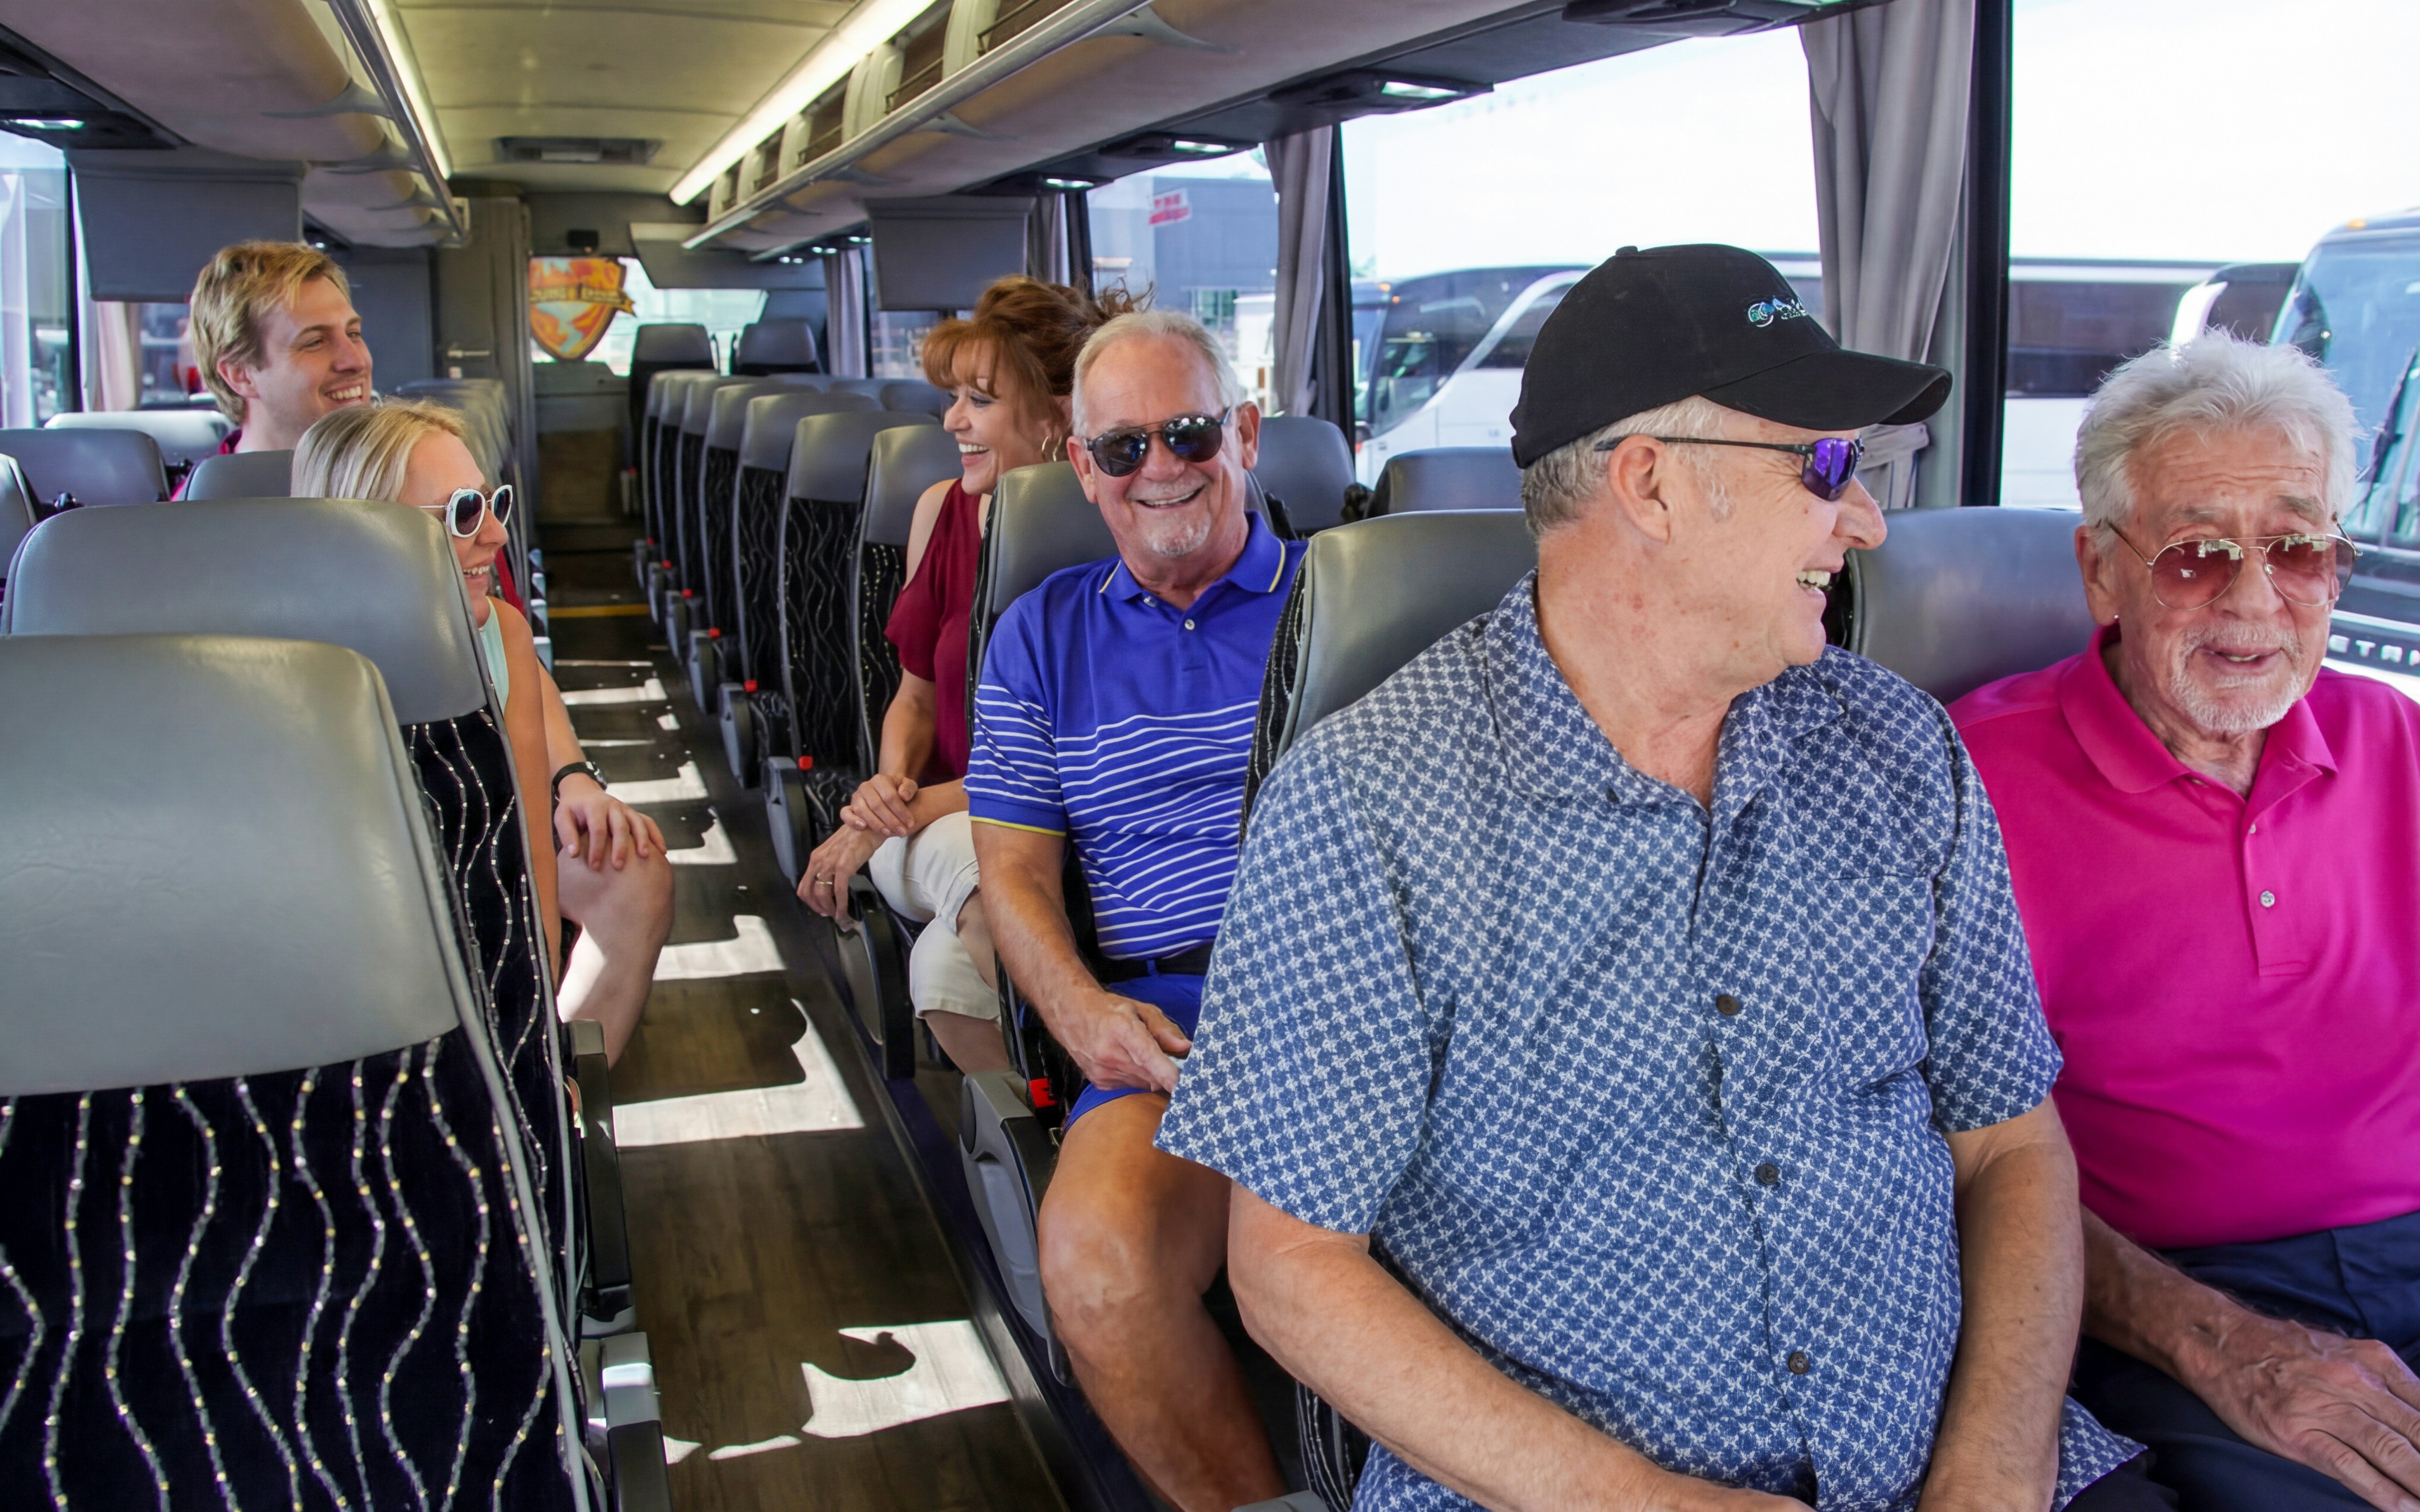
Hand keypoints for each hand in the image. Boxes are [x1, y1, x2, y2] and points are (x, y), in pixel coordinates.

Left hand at [553, 784, 661, 870]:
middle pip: (620, 826)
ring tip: (644, 857)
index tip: (595, 866)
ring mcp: (625, 808)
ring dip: (643, 839)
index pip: (598, 828)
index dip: (597, 848)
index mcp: (594, 806)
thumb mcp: (561, 817)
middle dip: (621, 847)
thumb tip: (574, 854)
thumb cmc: (571, 808)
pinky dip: (656, 835)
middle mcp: (612, 805)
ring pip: (638, 822)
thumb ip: (566, 834)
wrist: (583, 790)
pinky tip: (661, 851)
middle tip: (618, 866)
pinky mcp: (632, 813)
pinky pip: (648, 822)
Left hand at [796, 823, 885, 923]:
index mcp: (815, 858)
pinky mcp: (843, 866)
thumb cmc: (856, 840)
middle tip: (829, 914)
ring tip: (837, 915)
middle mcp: (818, 861)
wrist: (869, 827)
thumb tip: (833, 886)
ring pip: (822, 894)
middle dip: (818, 908)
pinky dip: (840, 905)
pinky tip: (844, 912)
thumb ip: (830, 867)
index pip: (803, 886)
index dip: (810, 902)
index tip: (821, 908)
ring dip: (829, 909)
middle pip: (809, 893)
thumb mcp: (836, 853)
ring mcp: (829, 863)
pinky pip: (839, 891)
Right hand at [847, 773, 918, 837]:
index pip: (890, 796)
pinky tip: (863, 827)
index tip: (910, 823)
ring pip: (862, 810)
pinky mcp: (849, 807)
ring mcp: (856, 796)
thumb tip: (903, 795)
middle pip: (877, 805)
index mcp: (880, 779)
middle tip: (902, 832)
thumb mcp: (909, 787)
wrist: (887, 795)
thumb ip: (909, 788)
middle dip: (891, 821)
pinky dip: (852, 820)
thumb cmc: (900, 792)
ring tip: (888, 833)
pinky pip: (845, 813)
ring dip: (876, 824)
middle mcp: (866, 786)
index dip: (901, 811)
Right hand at [1051, 989, 1191, 1093]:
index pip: (1148, 1057)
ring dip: (1150, 1074)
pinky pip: (1130, 1086)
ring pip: (1143, 1083)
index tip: (1182, 1085)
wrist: (1071, 1015)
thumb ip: (1165, 1029)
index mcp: (1123, 1030)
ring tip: (1141, 1054)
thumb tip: (1185, 1048)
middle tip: (1169, 1058)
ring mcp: (1103, 1071)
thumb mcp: (1141, 1010)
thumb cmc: (1109, 1010)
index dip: (1167, 1073)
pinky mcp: (1100, 1082)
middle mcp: (1110, 1053)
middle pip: (1151, 1074)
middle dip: (1166, 1071)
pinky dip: (1136, 1078)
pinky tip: (1127, 1062)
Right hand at [2180, 1311, 2419, 1511]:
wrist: (2218, 1341)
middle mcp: (2355, 1382)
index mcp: (2372, 1360)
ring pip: (2392, 1451)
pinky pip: (2350, 1467)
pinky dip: (2384, 1492)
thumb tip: (2419, 1408)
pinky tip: (2404, 1509)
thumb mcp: (2343, 1348)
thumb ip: (2383, 1378)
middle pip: (2419, 1432)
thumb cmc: (2281, 1347)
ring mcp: (2326, 1408)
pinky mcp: (2298, 1434)